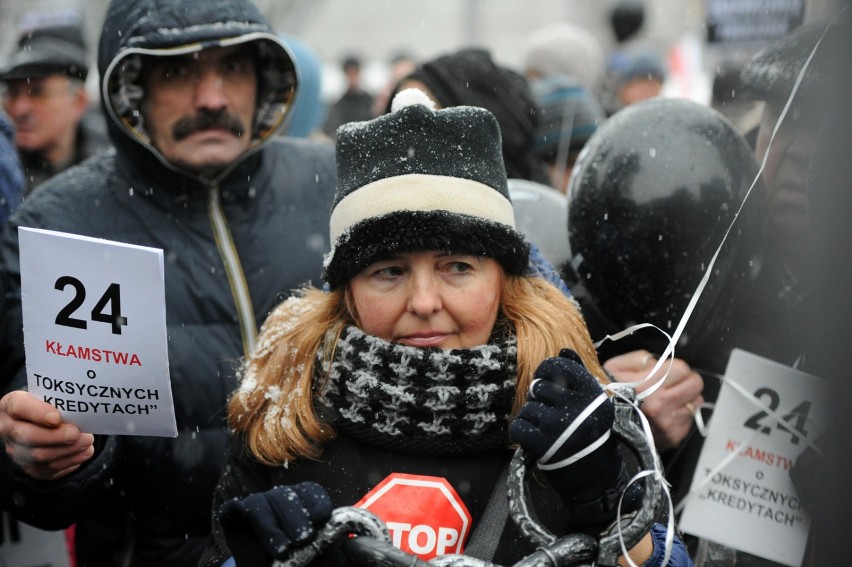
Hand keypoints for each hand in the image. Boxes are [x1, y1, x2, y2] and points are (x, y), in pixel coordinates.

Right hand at [0, 390, 94, 479]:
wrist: (39, 424)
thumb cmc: (47, 406)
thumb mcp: (48, 397)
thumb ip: (59, 402)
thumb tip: (80, 411)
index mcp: (10, 406)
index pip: (18, 406)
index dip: (37, 413)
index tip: (56, 418)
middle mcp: (8, 429)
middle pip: (27, 436)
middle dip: (55, 436)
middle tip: (76, 433)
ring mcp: (17, 451)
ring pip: (39, 455)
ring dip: (67, 449)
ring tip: (87, 440)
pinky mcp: (29, 467)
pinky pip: (49, 468)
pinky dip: (71, 460)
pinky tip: (85, 451)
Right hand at [220, 482, 332, 565]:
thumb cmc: (297, 561)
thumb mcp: (319, 554)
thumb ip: (332, 545)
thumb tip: (352, 541)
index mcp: (301, 500)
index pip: (310, 491)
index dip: (317, 502)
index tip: (324, 518)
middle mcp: (278, 498)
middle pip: (287, 495)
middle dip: (297, 517)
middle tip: (305, 539)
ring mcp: (255, 505)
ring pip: (263, 503)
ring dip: (274, 526)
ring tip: (284, 550)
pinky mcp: (233, 515)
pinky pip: (237, 509)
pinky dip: (245, 516)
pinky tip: (255, 529)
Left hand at [509, 349, 634, 528]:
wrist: (596, 479)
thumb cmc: (593, 437)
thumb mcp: (594, 404)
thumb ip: (579, 374)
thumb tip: (564, 349)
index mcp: (592, 394)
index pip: (560, 365)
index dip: (546, 369)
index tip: (546, 380)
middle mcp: (576, 407)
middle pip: (539, 387)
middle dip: (539, 399)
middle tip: (548, 414)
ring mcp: (558, 426)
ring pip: (528, 407)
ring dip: (531, 418)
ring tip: (545, 430)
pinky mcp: (543, 445)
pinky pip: (518, 427)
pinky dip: (521, 433)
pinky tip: (533, 439)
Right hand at [604, 350, 703, 451]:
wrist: (597, 425)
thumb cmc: (606, 395)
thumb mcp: (615, 367)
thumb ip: (641, 359)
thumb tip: (660, 362)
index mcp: (649, 385)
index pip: (683, 369)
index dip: (676, 368)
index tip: (669, 371)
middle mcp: (662, 405)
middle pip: (696, 385)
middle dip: (687, 381)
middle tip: (675, 383)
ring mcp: (669, 423)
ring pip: (695, 403)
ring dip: (685, 399)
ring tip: (670, 400)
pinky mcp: (673, 437)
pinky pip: (689, 421)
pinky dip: (681, 416)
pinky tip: (666, 415)